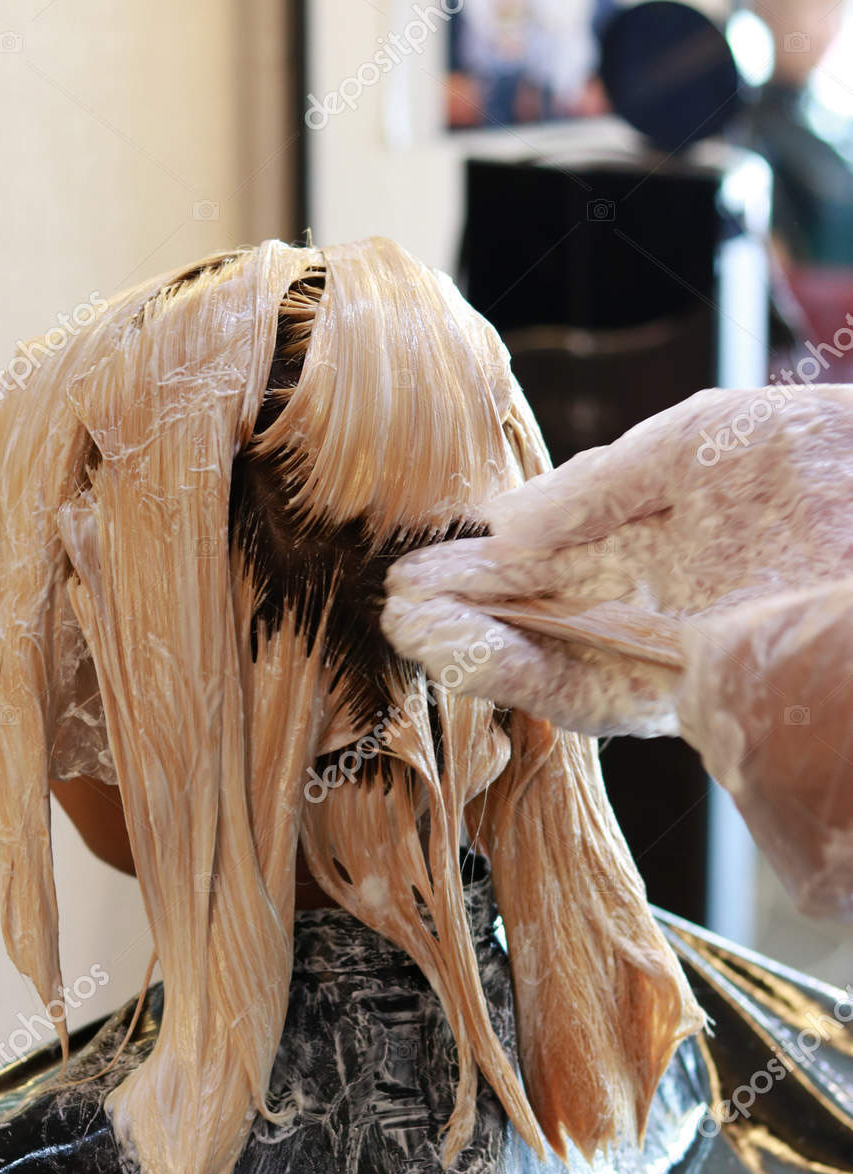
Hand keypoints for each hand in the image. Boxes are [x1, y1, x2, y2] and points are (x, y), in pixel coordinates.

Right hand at [383, 386, 852, 737]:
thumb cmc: (820, 464)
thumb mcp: (698, 443)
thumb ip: (602, 482)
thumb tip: (505, 523)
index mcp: (652, 549)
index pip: (549, 569)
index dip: (483, 574)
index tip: (418, 570)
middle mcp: (653, 612)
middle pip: (539, 622)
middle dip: (464, 616)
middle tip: (394, 606)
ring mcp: (670, 659)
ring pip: (553, 664)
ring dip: (476, 649)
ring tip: (413, 629)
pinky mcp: (689, 698)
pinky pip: (589, 693)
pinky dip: (522, 674)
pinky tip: (469, 649)